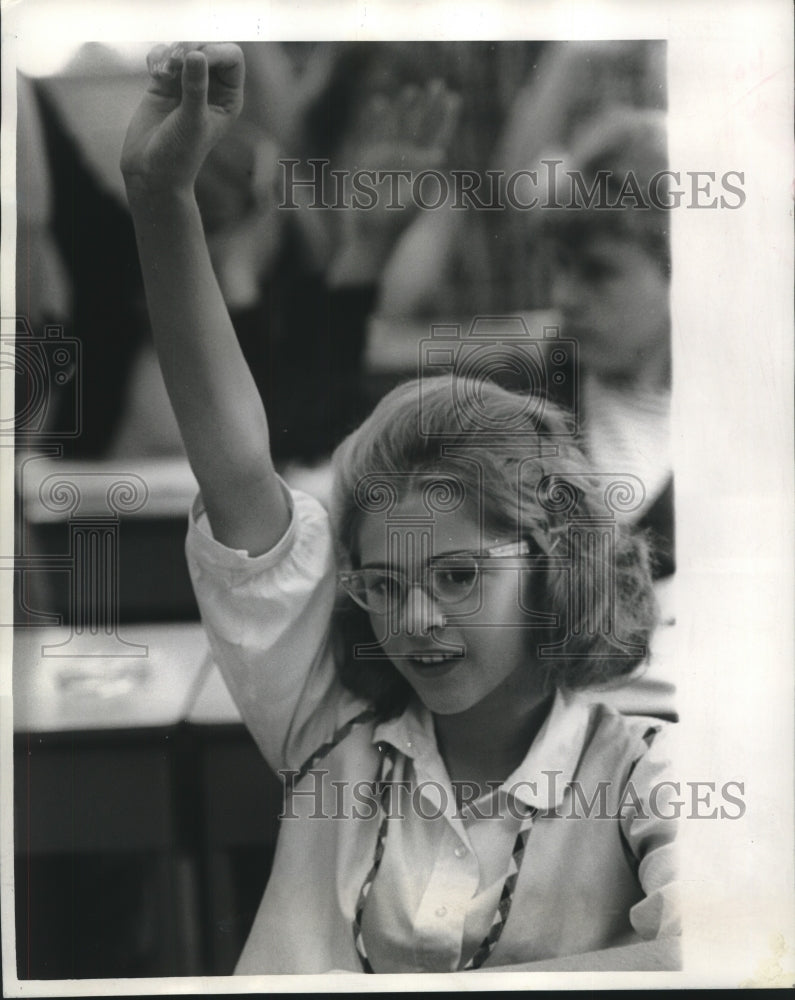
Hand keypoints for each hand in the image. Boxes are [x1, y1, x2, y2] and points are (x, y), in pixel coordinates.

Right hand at [121, 42, 244, 195]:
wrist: (152, 171)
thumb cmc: (179, 154)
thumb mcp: (192, 121)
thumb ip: (195, 87)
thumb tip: (195, 54)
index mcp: (229, 98)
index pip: (232, 57)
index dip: (215, 50)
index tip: (195, 59)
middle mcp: (212, 88)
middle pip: (207, 45)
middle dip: (190, 47)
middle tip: (173, 63)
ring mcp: (187, 83)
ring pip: (183, 46)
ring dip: (171, 52)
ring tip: (162, 73)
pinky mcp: (164, 83)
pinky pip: (163, 55)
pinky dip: (157, 58)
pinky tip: (154, 74)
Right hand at [327, 80, 460, 284]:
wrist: (370, 234)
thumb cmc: (393, 222)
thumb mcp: (413, 199)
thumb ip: (426, 175)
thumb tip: (440, 154)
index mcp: (424, 169)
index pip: (438, 137)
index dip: (446, 119)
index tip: (454, 98)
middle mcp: (408, 160)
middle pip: (420, 127)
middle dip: (428, 107)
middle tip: (437, 84)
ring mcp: (389, 158)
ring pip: (398, 128)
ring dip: (404, 110)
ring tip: (411, 91)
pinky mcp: (369, 160)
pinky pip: (374, 134)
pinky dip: (376, 120)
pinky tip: (379, 103)